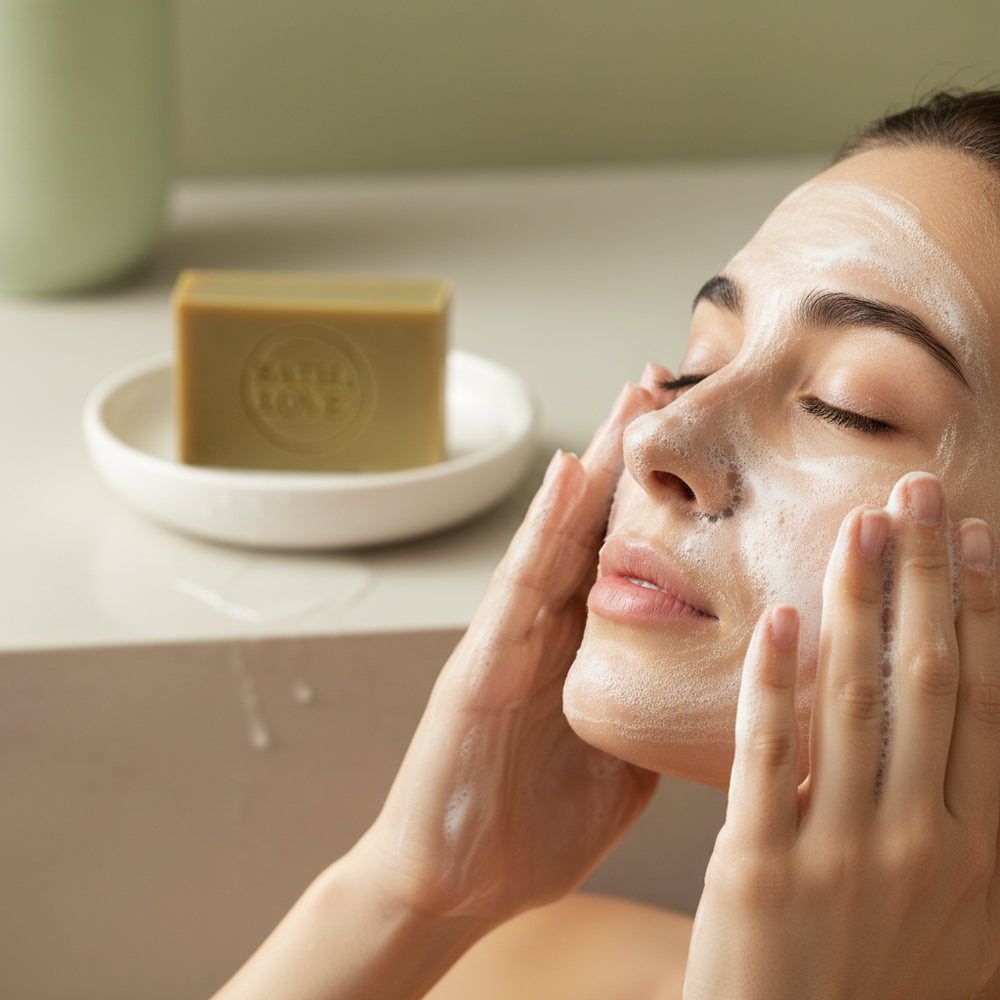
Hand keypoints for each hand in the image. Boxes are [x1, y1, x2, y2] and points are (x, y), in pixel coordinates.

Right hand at [352, 380, 659, 928]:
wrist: (455, 882)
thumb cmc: (532, 825)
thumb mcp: (621, 766)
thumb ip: (656, 715)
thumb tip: (725, 694)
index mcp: (582, 652)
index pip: (626, 559)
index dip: (660, 500)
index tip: (705, 444)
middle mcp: (546, 632)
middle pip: (592, 528)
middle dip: (627, 457)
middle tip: (662, 382)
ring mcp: (510, 641)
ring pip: (557, 538)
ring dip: (592, 469)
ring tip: (626, 403)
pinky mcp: (480, 665)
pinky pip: (518, 588)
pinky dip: (542, 530)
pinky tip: (567, 477)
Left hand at [684, 472, 999, 999]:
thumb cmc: (881, 987)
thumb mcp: (966, 923)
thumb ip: (982, 828)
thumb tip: (994, 718)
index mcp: (983, 852)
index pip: (991, 703)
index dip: (985, 611)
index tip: (974, 537)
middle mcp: (926, 844)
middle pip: (931, 680)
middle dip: (927, 578)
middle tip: (919, 492)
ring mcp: (843, 854)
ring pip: (856, 699)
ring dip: (859, 601)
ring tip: (859, 527)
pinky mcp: (761, 866)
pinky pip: (771, 753)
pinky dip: (778, 680)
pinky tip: (783, 619)